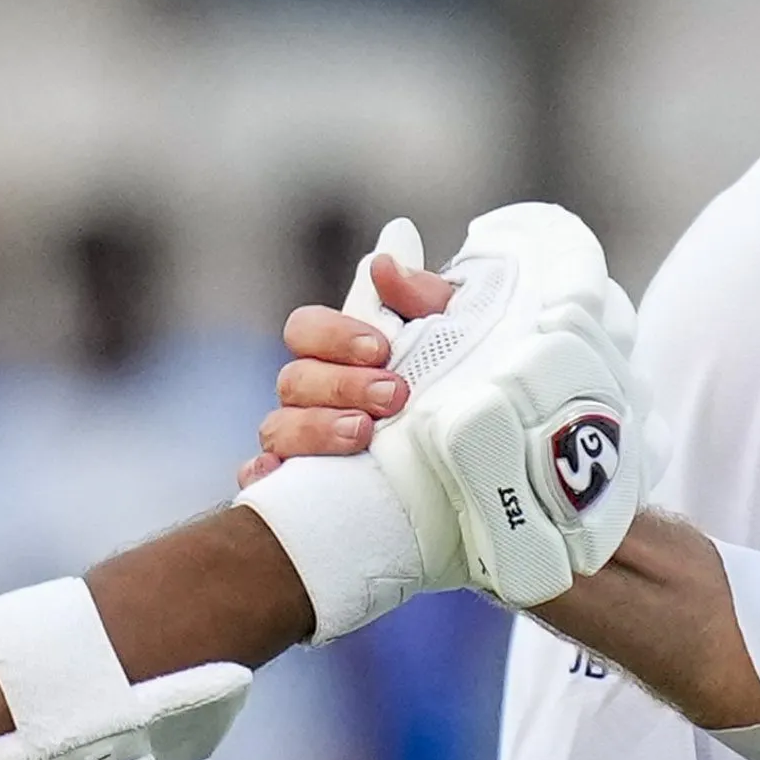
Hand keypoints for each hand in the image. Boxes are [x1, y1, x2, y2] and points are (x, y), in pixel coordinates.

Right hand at [234, 209, 651, 626]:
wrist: (497, 500)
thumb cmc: (469, 408)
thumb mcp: (466, 348)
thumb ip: (429, 302)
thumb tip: (389, 260)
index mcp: (346, 362)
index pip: (308, 329)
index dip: (334, 332)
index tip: (381, 345)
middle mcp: (317, 403)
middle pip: (294, 378)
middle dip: (340, 383)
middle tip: (395, 396)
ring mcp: (304, 451)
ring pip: (277, 427)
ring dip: (314, 428)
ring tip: (362, 437)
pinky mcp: (303, 498)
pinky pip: (262, 484)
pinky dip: (266, 477)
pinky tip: (284, 477)